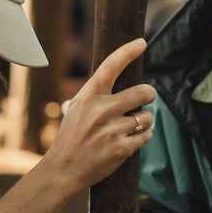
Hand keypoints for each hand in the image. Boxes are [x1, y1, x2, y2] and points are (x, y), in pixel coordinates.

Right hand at [45, 39, 155, 193]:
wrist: (63, 169)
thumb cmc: (71, 136)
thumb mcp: (76, 108)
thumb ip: (95, 91)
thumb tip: (118, 71)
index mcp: (89, 97)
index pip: (110, 67)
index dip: (128, 52)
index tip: (141, 42)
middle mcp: (101, 111)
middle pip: (143, 92)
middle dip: (149, 95)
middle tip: (146, 97)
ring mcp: (112, 130)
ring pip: (147, 117)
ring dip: (144, 121)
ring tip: (129, 127)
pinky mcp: (122, 149)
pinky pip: (146, 136)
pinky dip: (142, 137)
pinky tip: (128, 141)